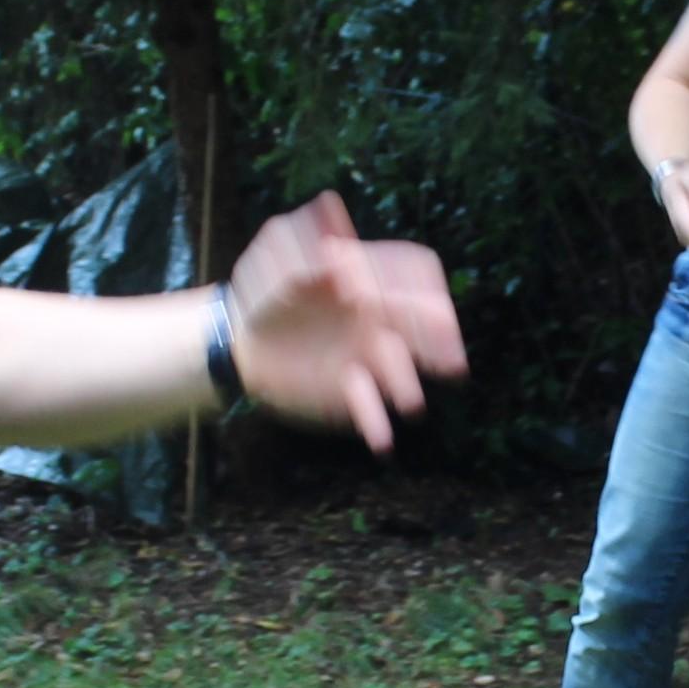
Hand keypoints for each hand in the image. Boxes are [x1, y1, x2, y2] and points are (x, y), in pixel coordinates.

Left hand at [223, 192, 468, 450]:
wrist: (237, 335)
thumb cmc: (263, 285)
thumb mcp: (277, 250)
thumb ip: (305, 247)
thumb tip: (337, 251)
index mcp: (367, 274)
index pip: (413, 269)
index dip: (417, 281)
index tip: (388, 290)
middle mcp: (376, 314)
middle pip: (421, 319)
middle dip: (438, 335)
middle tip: (450, 356)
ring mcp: (365, 351)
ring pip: (399, 365)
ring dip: (408, 382)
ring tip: (409, 401)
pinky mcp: (346, 386)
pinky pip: (368, 406)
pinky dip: (376, 422)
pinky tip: (382, 439)